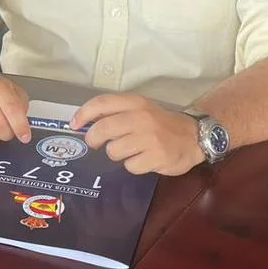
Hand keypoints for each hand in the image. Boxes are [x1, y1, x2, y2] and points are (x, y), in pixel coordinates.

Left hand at [71, 93, 203, 175]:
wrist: (194, 136)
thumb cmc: (160, 123)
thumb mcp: (140, 109)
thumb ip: (115, 112)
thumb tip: (84, 122)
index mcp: (135, 103)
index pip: (101, 103)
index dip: (83, 114)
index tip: (73, 124)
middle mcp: (141, 118)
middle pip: (103, 129)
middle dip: (93, 139)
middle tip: (94, 143)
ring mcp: (149, 138)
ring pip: (114, 151)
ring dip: (117, 154)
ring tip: (129, 150)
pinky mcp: (157, 157)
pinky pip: (130, 166)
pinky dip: (133, 165)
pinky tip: (143, 159)